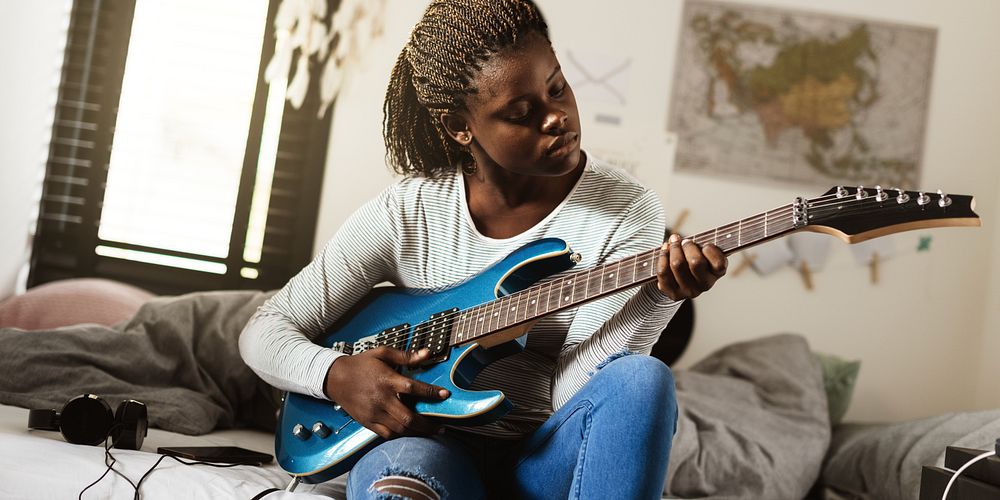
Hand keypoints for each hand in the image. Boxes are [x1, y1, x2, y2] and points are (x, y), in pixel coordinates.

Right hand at [323, 347, 449, 438]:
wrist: (335, 378)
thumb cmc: (360, 364)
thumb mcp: (382, 354)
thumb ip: (405, 355)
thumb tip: (426, 353)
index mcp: (387, 380)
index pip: (414, 388)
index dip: (431, 392)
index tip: (445, 395)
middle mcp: (382, 399)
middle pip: (409, 417)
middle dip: (428, 425)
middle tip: (441, 427)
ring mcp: (374, 413)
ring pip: (399, 429)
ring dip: (417, 433)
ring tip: (429, 433)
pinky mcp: (368, 422)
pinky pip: (387, 434)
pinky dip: (400, 436)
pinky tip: (410, 434)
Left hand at [655, 233, 726, 299]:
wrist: (680, 278)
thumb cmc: (695, 257)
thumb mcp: (705, 251)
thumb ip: (704, 244)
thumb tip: (697, 236)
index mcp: (716, 274)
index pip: (719, 264)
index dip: (710, 251)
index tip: (705, 245)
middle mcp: (705, 285)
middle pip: (695, 262)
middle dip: (688, 246)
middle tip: (684, 241)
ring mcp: (689, 292)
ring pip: (677, 264)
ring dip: (673, 248)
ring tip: (673, 241)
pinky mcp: (673, 293)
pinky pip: (663, 272)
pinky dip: (662, 257)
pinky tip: (665, 249)